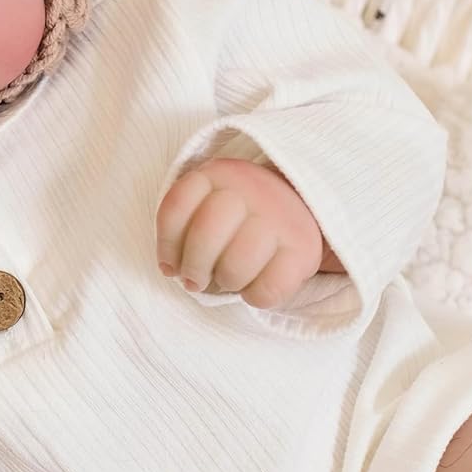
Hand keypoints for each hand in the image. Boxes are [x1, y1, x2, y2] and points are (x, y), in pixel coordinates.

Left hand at [155, 157, 327, 307]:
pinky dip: (255, 297)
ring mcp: (282, 217)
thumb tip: (172, 269)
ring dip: (226, 282)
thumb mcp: (209, 203)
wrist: (304, 207)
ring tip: (228, 280)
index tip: (170, 264)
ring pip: (236, 264)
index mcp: (220, 174)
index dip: (166, 243)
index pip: (177, 205)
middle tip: (195, 281)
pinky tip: (254, 288)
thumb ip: (185, 227)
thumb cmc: (241, 217)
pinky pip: (269, 288)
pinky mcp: (305, 248)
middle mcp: (253, 188)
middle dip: (193, 267)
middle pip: (206, 233)